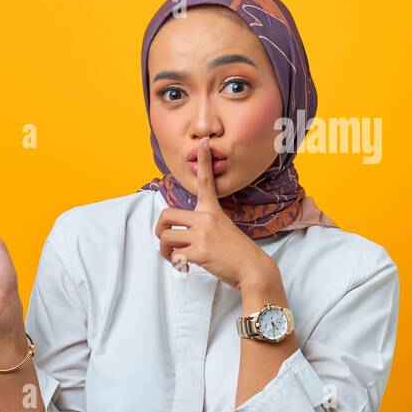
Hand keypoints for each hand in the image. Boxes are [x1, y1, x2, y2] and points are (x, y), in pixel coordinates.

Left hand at [153, 137, 275, 290]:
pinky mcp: (200, 252)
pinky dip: (175, 262)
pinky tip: (185, 266)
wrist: (252, 268)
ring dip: (164, 250)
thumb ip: (203, 223)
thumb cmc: (236, 251)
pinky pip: (175, 254)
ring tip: (174, 257)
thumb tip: (180, 231)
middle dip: (159, 230)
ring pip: (166, 237)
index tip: (203, 143)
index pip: (206, 181)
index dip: (203, 161)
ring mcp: (203, 234)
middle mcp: (206, 218)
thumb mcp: (223, 227)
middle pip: (166, 215)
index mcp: (212, 210)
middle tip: (165, 241)